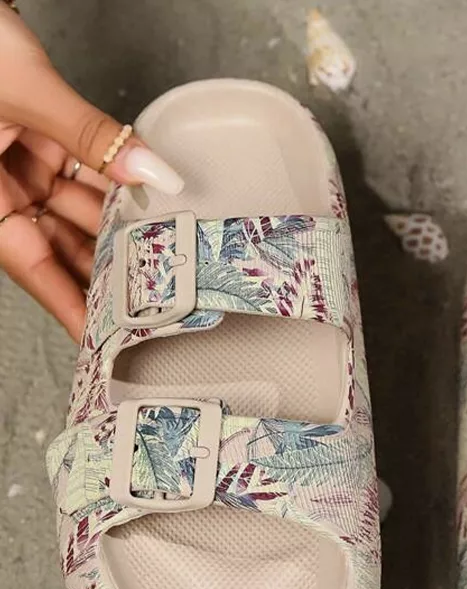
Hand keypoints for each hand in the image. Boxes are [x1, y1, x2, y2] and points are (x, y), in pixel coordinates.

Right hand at [0, 6, 182, 341]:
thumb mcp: (21, 89)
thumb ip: (89, 132)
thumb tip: (153, 172)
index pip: (34, 269)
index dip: (74, 308)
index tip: (108, 343)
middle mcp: (0, 191)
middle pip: (62, 246)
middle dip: (111, 273)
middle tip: (163, 303)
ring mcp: (20, 166)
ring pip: (80, 212)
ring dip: (124, 229)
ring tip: (173, 258)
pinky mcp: (40, 141)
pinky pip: (85, 173)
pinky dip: (118, 185)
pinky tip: (155, 204)